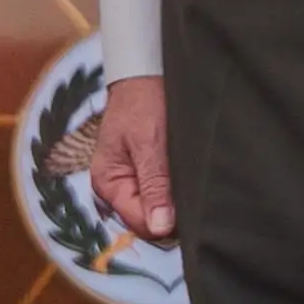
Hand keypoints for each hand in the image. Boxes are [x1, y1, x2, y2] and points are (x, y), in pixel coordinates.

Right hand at [90, 74, 177, 242]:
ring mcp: (128, 182)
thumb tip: (160, 228)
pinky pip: (160, 196)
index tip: (193, 209)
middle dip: (172, 213)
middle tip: (195, 192)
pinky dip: (175, 192)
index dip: (167, 223)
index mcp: (108, 184)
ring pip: (156, 210)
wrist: (144, 75)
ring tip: (191, 182)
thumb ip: (155, 186)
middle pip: (147, 221)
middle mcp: (115, 189)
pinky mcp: (142, 175)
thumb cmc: (143, 103)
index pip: (140, 224)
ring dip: (175, 202)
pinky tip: (186, 180)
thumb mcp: (150, 144)